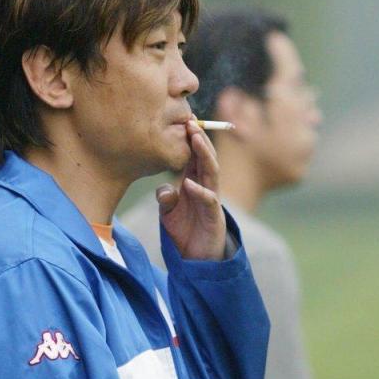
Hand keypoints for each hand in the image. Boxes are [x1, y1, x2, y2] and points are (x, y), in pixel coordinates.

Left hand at [157, 118, 226, 259]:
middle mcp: (205, 187)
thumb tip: (164, 190)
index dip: (190, 139)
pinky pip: (209, 200)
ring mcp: (211, 200)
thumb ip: (165, 199)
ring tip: (195, 139)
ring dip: (204, 155)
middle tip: (190, 121)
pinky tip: (189, 183)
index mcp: (194, 182)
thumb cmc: (185, 231)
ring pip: (212, 172)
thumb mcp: (168, 213)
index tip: (183, 120)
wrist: (196, 257)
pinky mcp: (213, 217)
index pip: (194, 156)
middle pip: (205, 158)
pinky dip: (199, 191)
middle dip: (199, 139)